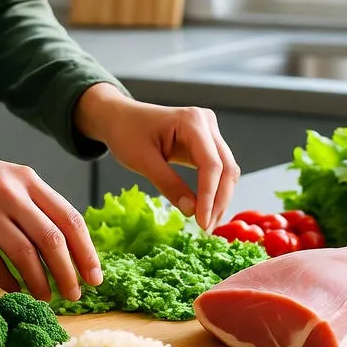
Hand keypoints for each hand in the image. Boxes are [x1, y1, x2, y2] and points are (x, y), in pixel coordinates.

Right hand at [0, 128, 100, 301]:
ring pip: (23, 253)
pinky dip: (6, 280)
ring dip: (39, 282)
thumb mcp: (3, 178)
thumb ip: (31, 203)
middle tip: (75, 296)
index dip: (87, 251)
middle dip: (68, 273)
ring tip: (46, 298)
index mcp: (26, 178)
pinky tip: (13, 290)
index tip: (95, 277)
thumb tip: (63, 243)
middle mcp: (9, 191)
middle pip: (52, 239)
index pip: (70, 218)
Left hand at [74, 83, 240, 229]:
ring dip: (219, 198)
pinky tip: (205, 209)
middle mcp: (206, 122)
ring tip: (206, 223)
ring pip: (226, 170)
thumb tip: (192, 211)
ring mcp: (209, 131)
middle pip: (226, 168)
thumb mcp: (142, 160)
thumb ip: (168, 184)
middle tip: (206, 229)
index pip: (211, 164)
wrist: (120, 117)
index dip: (210, 196)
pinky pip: (217, 169)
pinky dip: (213, 190)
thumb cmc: (126, 132)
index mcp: (192, 121)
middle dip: (218, 201)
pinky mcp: (206, 142)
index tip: (202, 223)